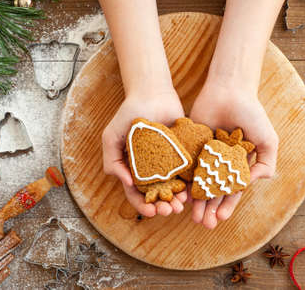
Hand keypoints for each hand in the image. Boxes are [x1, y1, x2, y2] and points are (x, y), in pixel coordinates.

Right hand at [102, 89, 186, 217]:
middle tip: (170, 211)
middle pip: (158, 195)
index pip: (137, 194)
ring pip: (174, 188)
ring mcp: (168, 162)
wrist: (151, 93)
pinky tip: (193, 192)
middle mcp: (151, 169)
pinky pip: (188, 172)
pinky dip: (190, 184)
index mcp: (133, 169)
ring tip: (182, 205)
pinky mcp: (183, 154)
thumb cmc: (128, 113)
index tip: (152, 211)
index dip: (143, 206)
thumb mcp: (111, 137)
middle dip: (163, 206)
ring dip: (177, 200)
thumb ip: (111, 160)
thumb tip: (125, 183)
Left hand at [189, 82, 278, 228]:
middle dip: (210, 209)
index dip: (227, 205)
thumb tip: (252, 185)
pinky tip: (181, 195)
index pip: (232, 190)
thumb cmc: (252, 113)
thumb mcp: (267, 139)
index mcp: (238, 164)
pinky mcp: (190, 145)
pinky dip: (184, 181)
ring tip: (192, 217)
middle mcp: (221, 163)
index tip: (221, 219)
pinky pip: (186, 167)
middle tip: (204, 224)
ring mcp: (204, 155)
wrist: (229, 89)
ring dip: (197, 201)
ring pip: (199, 183)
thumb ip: (266, 163)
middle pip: (214, 191)